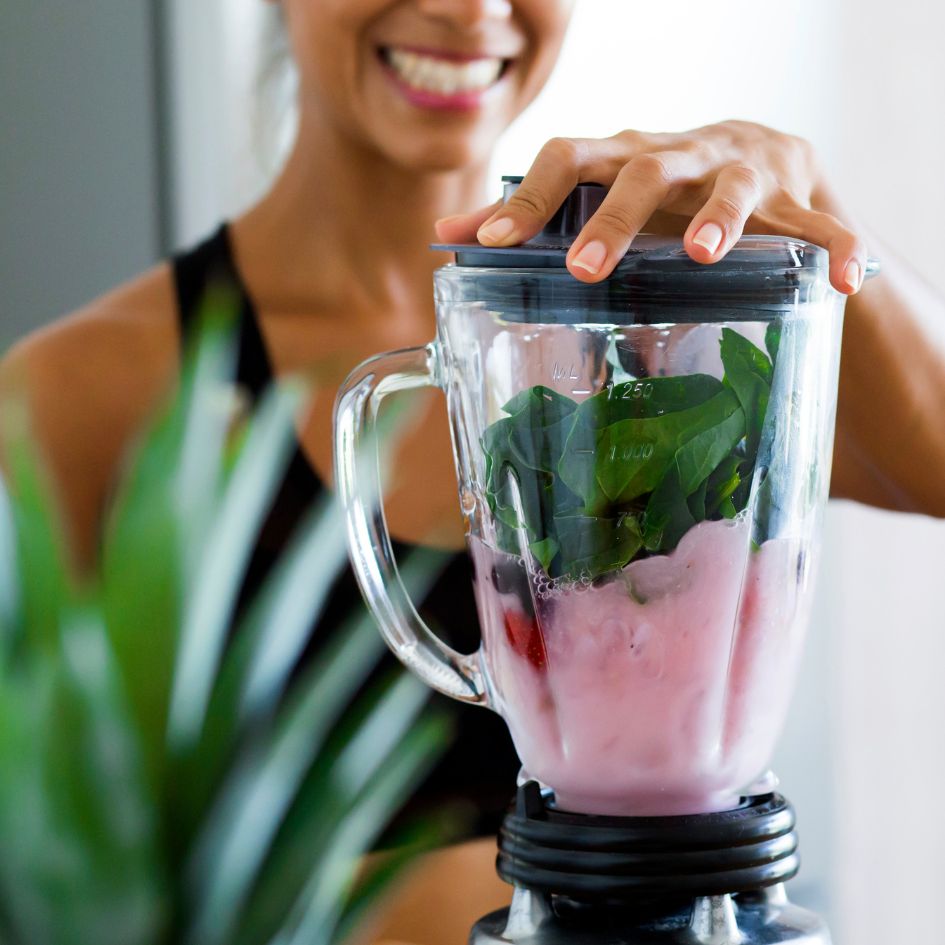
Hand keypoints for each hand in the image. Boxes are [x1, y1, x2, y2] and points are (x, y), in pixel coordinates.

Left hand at [436, 121, 865, 294]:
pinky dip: (836, 247)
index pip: (567, 160)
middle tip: (585, 269)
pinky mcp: (797, 197)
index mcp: (622, 156)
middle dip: (614, 218)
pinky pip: (822, 223)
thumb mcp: (596, 194)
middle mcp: (678, 156)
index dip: (529, 200)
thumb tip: (445, 236)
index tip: (491, 244)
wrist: (758, 157)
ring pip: (733, 186)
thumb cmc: (658, 188)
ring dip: (720, 218)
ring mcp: (741, 172)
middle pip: (643, 172)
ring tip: (702, 254)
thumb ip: (529, 216)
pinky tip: (844, 282)